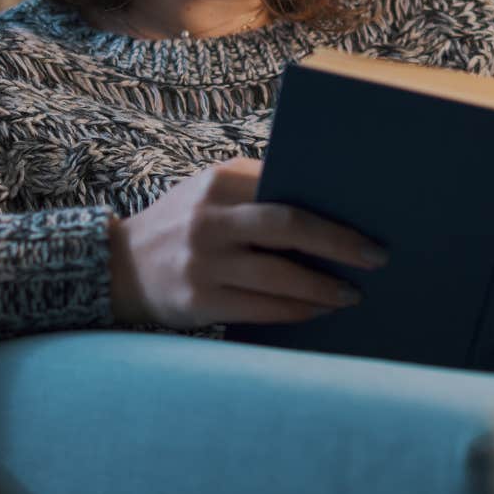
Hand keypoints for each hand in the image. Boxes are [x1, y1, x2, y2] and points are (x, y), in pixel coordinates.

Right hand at [107, 158, 387, 328]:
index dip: (330, 211)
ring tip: (350, 294)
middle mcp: (209, 220)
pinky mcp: (199, 300)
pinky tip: (318, 311)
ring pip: (279, 277)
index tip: (368, 224)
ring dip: (323, 287)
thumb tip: (330, 205)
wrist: (119, 266)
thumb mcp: (208, 193)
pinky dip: (296, 310)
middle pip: (287, 227)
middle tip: (375, 258)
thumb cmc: (182, 225)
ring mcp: (203, 262)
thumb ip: (255, 190)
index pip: (284, 191)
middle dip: (339, 244)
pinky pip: (262, 308)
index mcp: (217, 183)